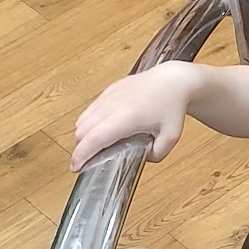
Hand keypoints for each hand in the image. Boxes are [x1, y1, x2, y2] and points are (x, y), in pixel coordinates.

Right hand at [71, 62, 194, 170]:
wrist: (173, 80)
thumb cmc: (172, 106)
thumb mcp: (171, 137)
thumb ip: (157, 154)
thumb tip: (142, 158)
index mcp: (128, 117)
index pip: (96, 138)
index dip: (82, 154)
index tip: (75, 167)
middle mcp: (113, 105)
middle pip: (83, 130)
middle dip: (79, 148)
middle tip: (83, 162)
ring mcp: (108, 96)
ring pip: (83, 119)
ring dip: (81, 135)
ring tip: (90, 148)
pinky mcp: (107, 91)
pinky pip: (89, 110)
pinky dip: (87, 123)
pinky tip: (97, 131)